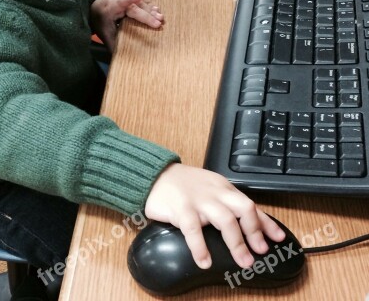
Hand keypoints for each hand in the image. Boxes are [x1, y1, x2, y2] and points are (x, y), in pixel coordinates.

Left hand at [90, 0, 162, 51]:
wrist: (96, 3)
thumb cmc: (101, 20)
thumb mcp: (104, 32)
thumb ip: (112, 43)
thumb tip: (118, 58)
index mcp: (110, 7)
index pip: (120, 3)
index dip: (129, 0)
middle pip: (135, 7)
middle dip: (147, 15)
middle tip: (158, 23)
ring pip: (141, 3)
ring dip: (151, 11)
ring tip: (160, 18)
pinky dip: (149, 7)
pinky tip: (156, 11)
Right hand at [144, 164, 285, 269]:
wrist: (157, 175)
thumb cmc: (184, 185)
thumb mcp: (210, 189)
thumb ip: (226, 204)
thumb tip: (248, 225)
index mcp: (223, 188)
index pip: (250, 204)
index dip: (266, 222)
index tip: (278, 239)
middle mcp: (215, 192)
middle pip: (243, 208)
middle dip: (254, 231)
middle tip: (260, 252)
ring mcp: (199, 199)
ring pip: (225, 219)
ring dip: (236, 243)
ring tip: (242, 261)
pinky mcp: (181, 207)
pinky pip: (193, 229)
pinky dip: (200, 247)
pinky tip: (204, 261)